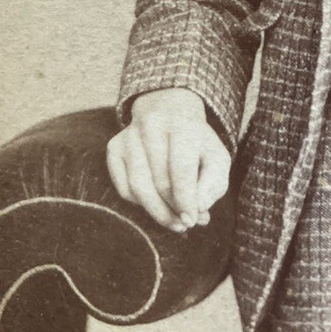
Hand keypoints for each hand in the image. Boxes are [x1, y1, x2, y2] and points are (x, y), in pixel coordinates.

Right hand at [106, 88, 231, 232]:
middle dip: (173, 209)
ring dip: (157, 212)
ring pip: (139, 186)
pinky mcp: (114, 147)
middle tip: (185, 223)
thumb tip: (198, 210)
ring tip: (173, 222)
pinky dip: (141, 203)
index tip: (191, 220)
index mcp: (183, 123)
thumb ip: (213, 184)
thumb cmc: (196, 141)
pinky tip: (156, 202)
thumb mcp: (216, 156)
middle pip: (160, 181)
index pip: (181, 168)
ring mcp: (129, 135)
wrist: (169, 108)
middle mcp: (152, 125)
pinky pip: (124, 188)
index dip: (185, 199)